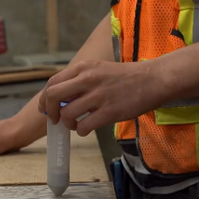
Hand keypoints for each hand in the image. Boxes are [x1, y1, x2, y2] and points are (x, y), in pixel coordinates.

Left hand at [38, 60, 167, 136]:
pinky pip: (84, 126)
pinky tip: (87, 129)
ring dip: (67, 123)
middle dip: (50, 111)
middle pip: (53, 96)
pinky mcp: (109, 112)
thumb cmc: (126, 77)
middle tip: (55, 119)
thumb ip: (80, 81)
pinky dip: (81, 131)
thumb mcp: (99, 70)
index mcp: (84, 68)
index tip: (46, 108)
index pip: (53, 82)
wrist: (153, 80)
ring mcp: (98, 96)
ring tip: (75, 124)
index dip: (45, 98)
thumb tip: (61, 98)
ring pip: (67, 114)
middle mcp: (88, 79)